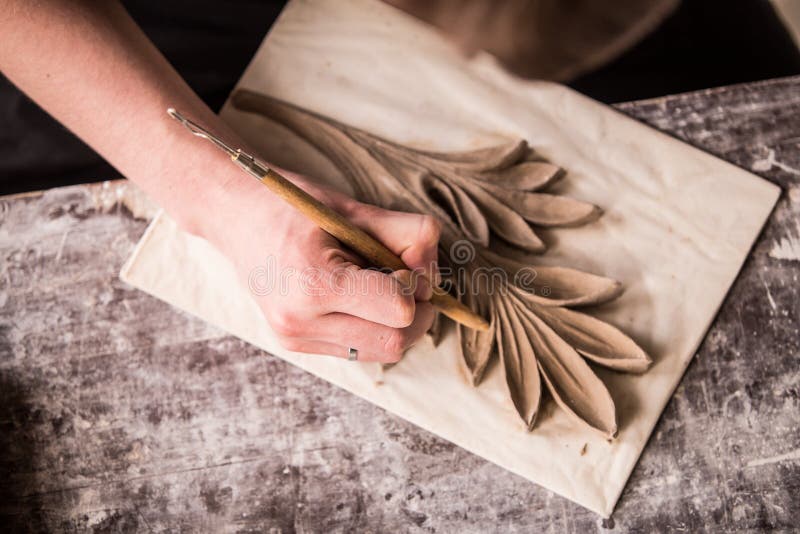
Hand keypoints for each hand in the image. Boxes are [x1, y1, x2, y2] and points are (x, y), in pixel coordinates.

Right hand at [203, 168, 441, 362]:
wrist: (234, 217)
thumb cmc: (293, 206)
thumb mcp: (352, 209)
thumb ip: (405, 234)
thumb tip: (433, 273)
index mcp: (315, 284)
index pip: (399, 310)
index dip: (415, 283)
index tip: (403, 258)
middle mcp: (302, 322)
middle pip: (396, 341)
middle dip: (414, 310)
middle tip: (401, 274)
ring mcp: (296, 339)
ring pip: (382, 352)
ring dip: (396, 322)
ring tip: (377, 283)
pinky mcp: (297, 345)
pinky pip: (359, 349)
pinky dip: (373, 326)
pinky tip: (357, 296)